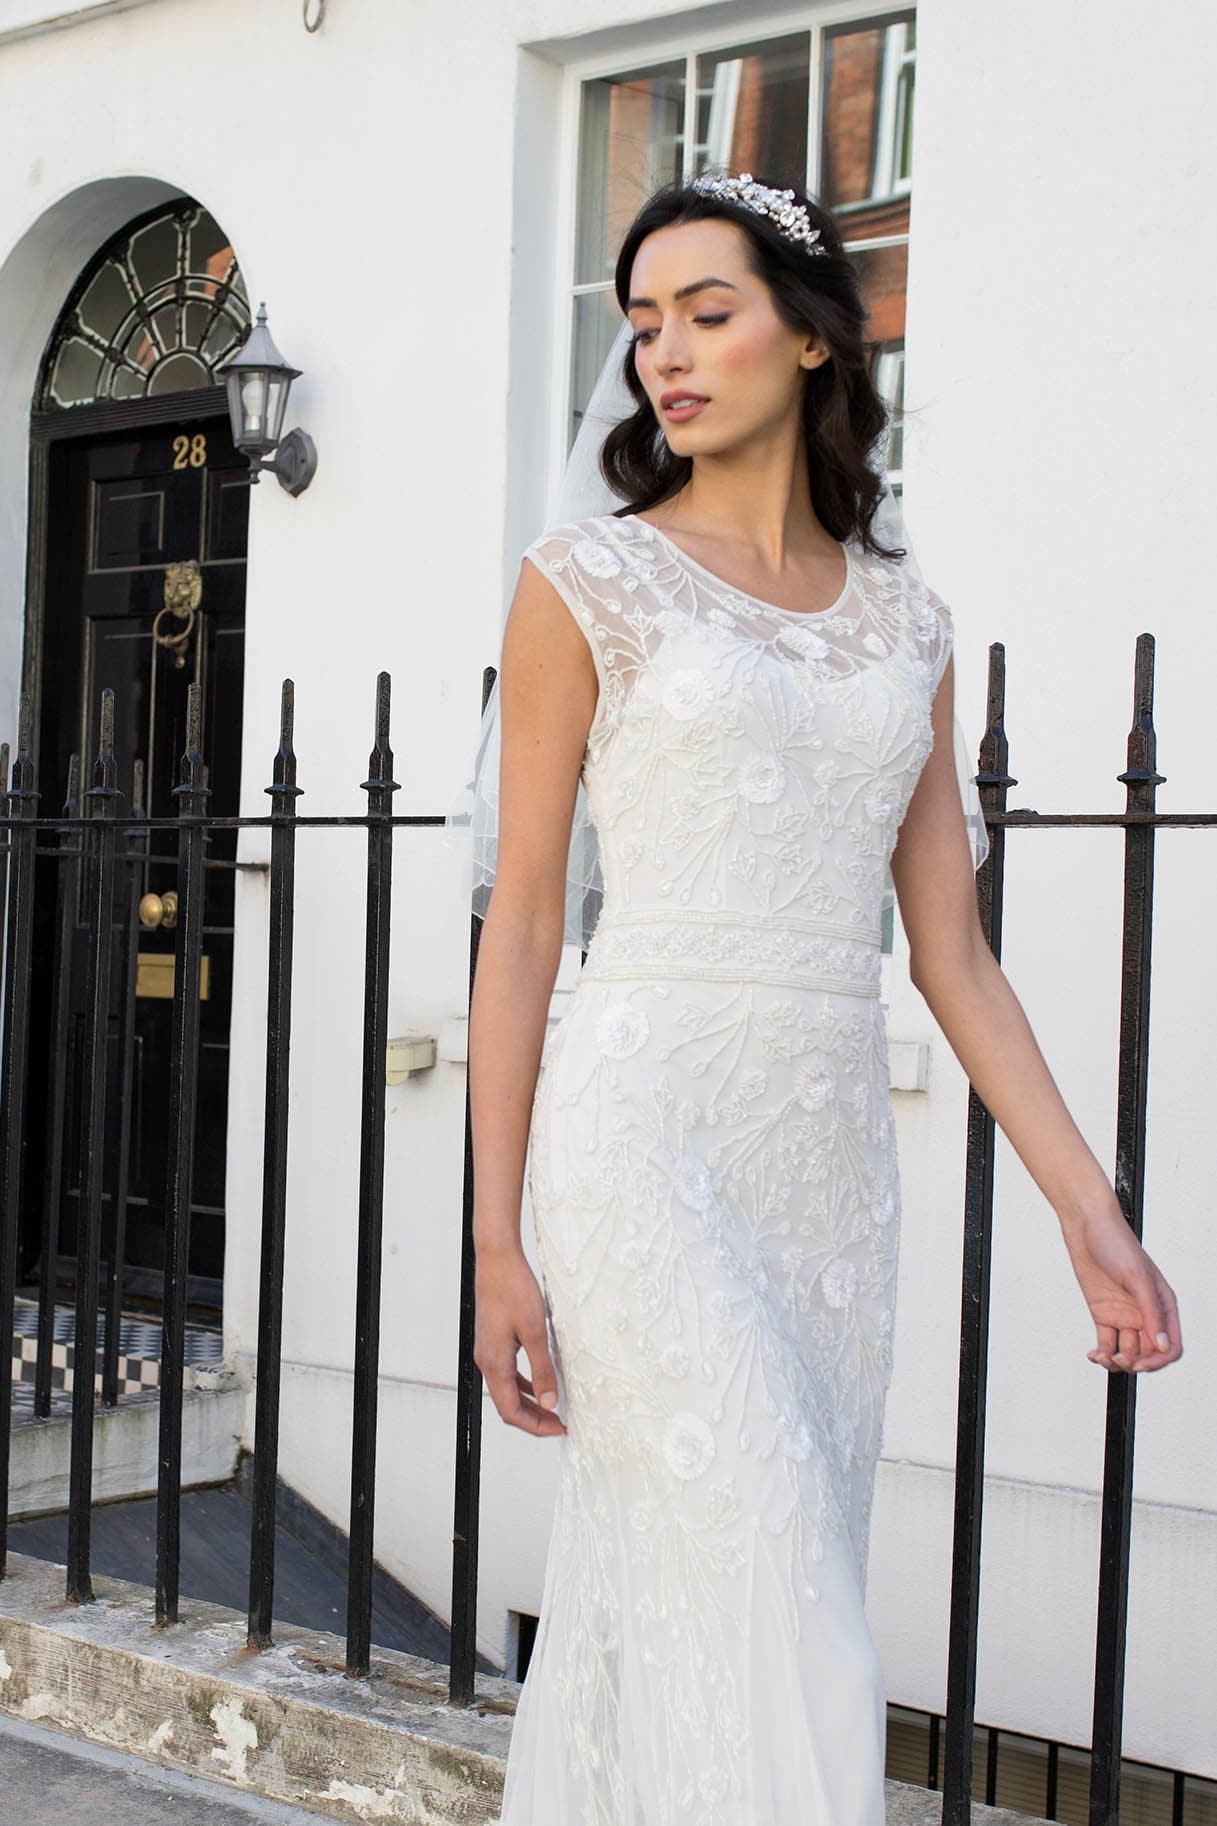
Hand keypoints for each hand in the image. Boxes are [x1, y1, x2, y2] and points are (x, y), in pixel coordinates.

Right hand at [473, 1242, 566, 1435]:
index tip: (559, 1428)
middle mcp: (486, 1361)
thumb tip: (549, 1402)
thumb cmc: (513, 1289)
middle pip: (507, 1404)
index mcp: (494, 1364)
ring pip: (506, 1389)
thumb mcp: (535, 1331)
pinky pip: (506, 1372)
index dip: (535, 1426)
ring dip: (529, 1401)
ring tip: (552, 1407)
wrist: (496, 1259)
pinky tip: (538, 1381)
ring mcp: (487, 1350)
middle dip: (533, 1418)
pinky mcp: (492, 1340)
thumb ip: (542, 1370)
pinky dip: (523, 1383)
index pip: (511, 1411)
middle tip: (559, 1422)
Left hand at [1059, 1202, 1182, 1373]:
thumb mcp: (1137, 1278)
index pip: (1170, 1345)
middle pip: (1148, 1353)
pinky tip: (1094, 1354)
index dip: (1158, 1360)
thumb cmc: (1116, 1243)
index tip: (1140, 1364)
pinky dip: (1102, 1354)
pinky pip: (1107, 1343)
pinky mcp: (1104, 1314)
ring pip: (1127, 1351)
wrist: (1086, 1226)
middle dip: (1135, 1362)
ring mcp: (1124, 1315)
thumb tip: (1161, 1345)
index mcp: (1163, 1305)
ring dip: (1117, 1361)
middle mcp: (1145, 1313)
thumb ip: (1151, 1313)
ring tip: (1102, 1356)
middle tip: (1120, 1359)